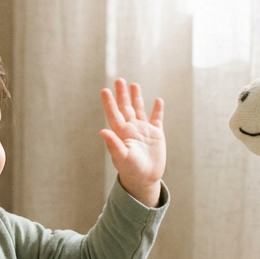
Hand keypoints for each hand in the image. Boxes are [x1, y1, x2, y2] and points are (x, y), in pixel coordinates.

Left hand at [100, 79, 165, 206]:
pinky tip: (158, 100)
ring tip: (133, 84)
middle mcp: (131, 129)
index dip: (109, 102)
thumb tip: (102, 131)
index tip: (104, 90)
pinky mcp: (156, 135)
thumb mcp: (121, 157)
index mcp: (122, 133)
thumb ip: (113, 144)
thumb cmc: (130, 170)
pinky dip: (157, 110)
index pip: (114, 113)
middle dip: (122, 94)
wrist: (145, 179)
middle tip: (118, 80)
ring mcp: (144, 131)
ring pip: (139, 110)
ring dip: (136, 97)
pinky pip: (157, 119)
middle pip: (126, 107)